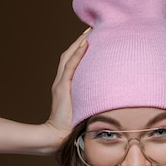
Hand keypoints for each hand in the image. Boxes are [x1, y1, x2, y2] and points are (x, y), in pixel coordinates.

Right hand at [44, 28, 89, 144]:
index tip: (91, 38)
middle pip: (69, 55)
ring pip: (68, 58)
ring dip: (78, 43)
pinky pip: (70, 67)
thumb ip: (90, 100)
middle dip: (79, 41)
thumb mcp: (83, 110)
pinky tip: (85, 45)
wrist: (57, 136)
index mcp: (65, 86)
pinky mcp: (62, 88)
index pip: (71, 62)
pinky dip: (77, 55)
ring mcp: (60, 84)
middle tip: (91, 28)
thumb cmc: (72, 127)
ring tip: (89, 31)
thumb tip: (108, 97)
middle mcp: (61, 82)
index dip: (79, 49)